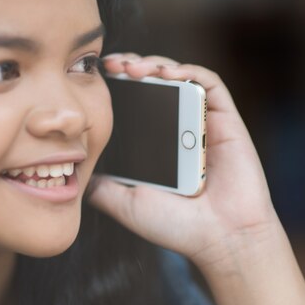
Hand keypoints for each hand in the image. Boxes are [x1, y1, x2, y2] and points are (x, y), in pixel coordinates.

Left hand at [90, 54, 304, 304]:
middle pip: (155, 84)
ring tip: (132, 67)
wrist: (221, 240)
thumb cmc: (178, 226)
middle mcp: (178, 130)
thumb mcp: (127, 204)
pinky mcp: (226, 120)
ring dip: (155, 64)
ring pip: (180, 77)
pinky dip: (188, 71)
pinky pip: (210, 84)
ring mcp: (201, 122)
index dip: (116, 87)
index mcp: (157, 145)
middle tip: (111, 66)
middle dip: (131, 68)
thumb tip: (79, 174)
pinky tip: (167, 73)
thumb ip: (103, 188)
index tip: (95, 79)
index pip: (135, 104)